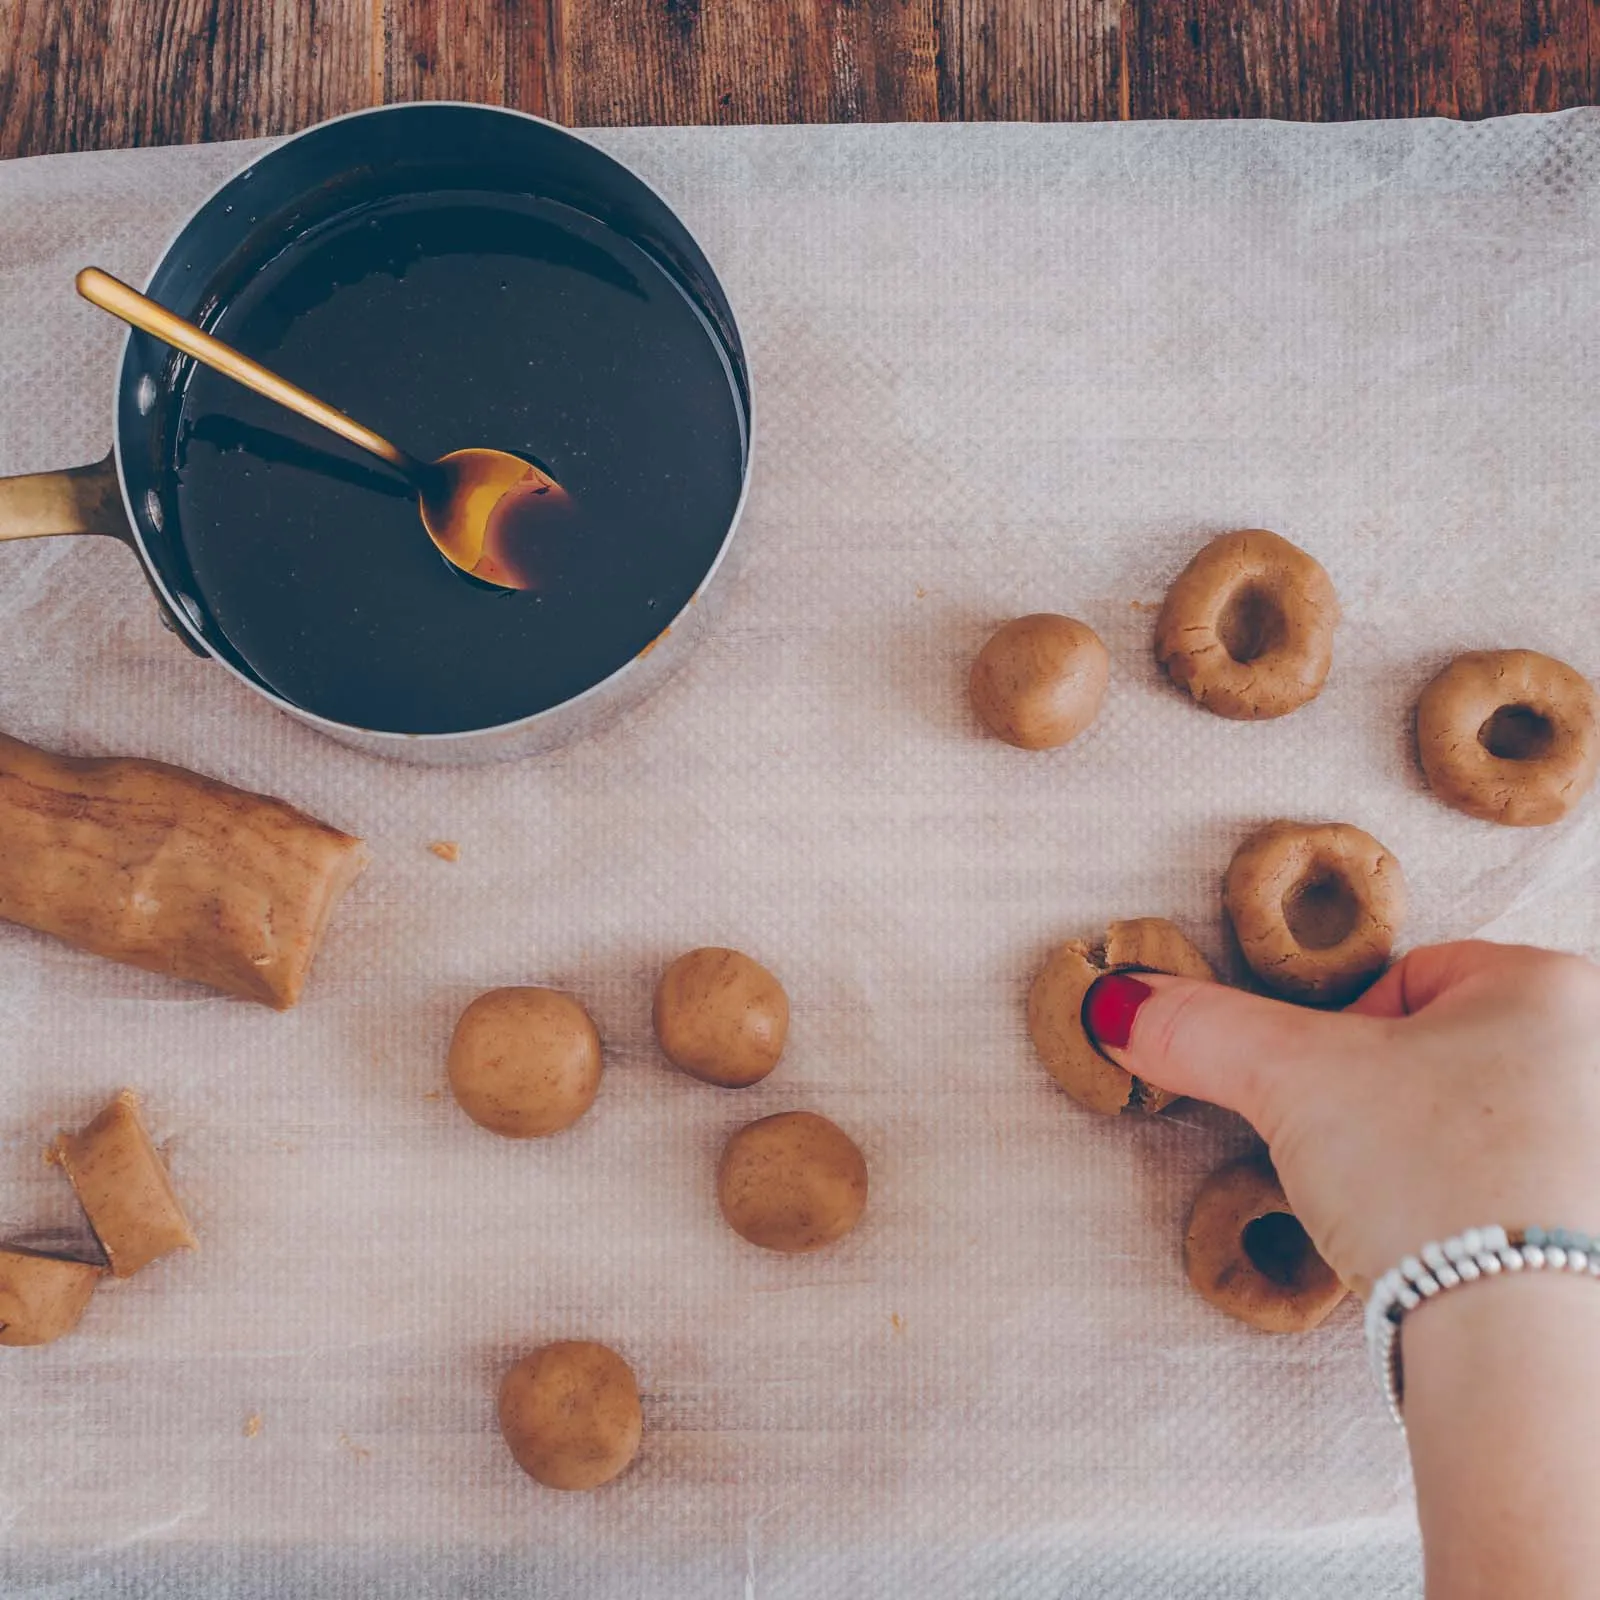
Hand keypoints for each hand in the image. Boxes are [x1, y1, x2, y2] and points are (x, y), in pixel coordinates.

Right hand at [1083, 940, 1599, 1293]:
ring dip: (1424, 1166)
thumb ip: (1201, 1030)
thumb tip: (1119, 1005)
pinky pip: (1514, 1203)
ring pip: (1478, 1132)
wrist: (1521, 1348)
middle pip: (1442, 1057)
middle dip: (1382, 1107)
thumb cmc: (1437, 1178)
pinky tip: (1451, 1258)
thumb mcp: (1290, 1080)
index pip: (1406, 979)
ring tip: (1403, 1217)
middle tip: (1357, 1161)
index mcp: (1552, 989)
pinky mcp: (1592, 1232)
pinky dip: (1471, 1223)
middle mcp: (1598, 1059)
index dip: (1340, 1039)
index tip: (1327, 1101)